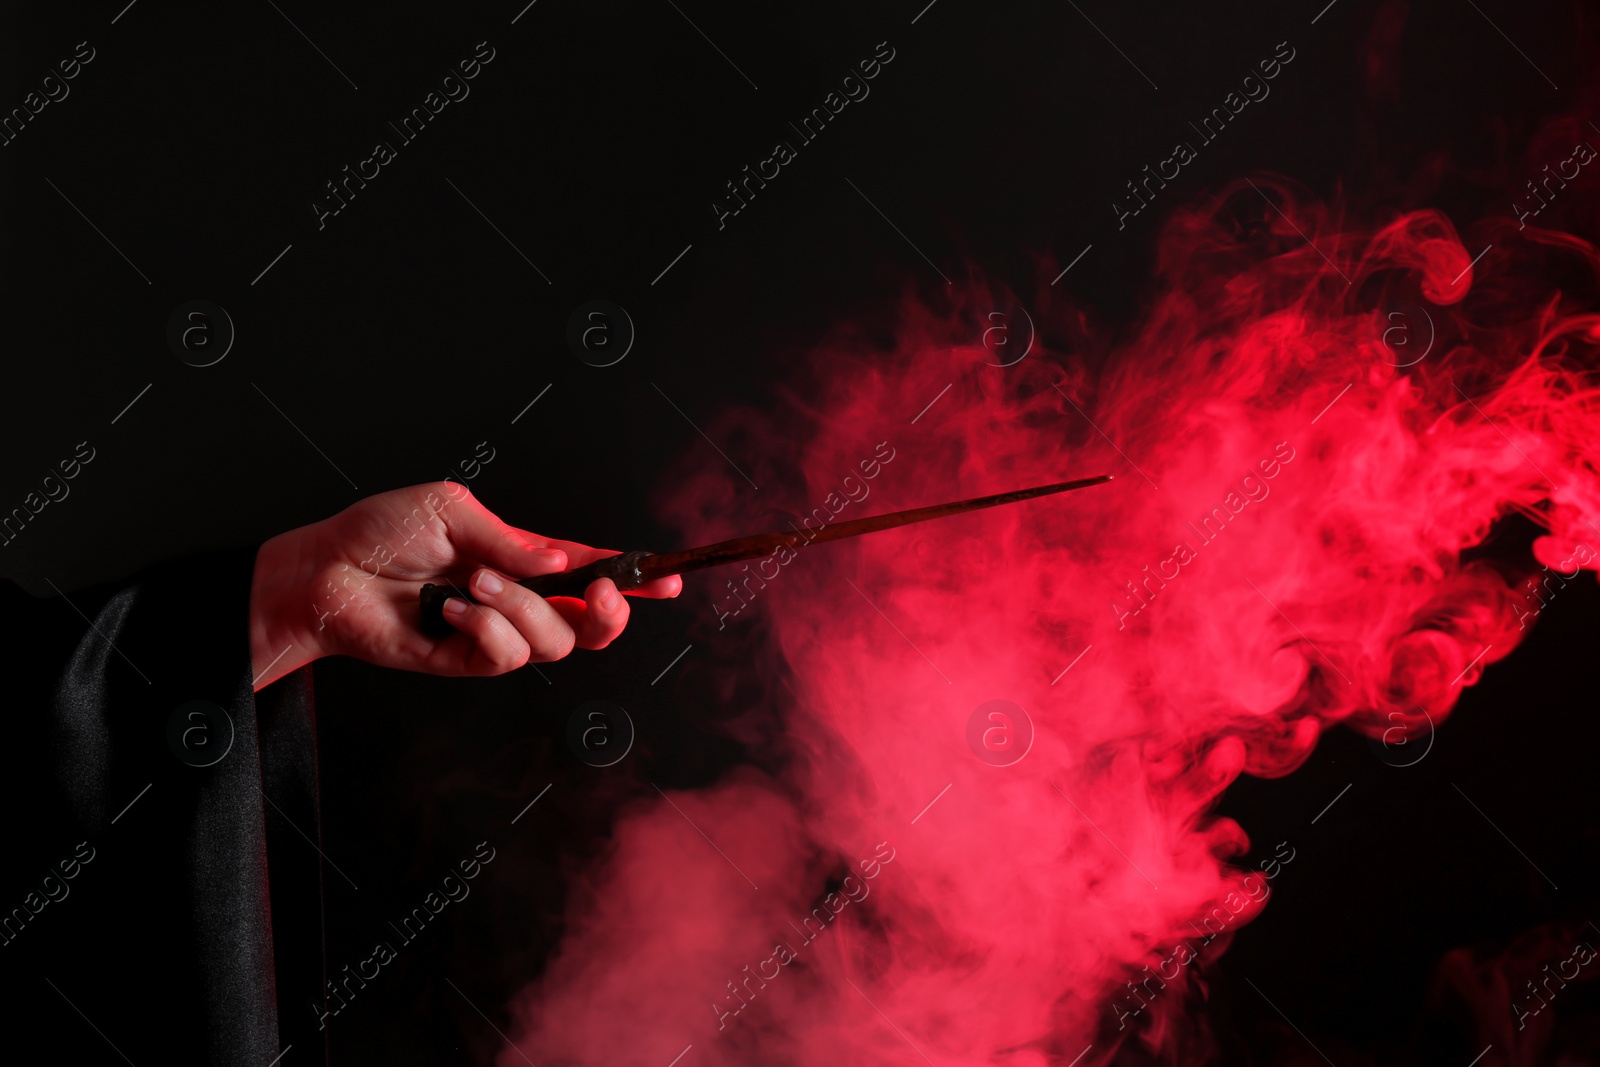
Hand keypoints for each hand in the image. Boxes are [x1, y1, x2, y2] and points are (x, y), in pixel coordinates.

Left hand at [248, 483, 680, 689]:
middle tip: (602, 592)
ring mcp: (494, 634)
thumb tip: (563, 563)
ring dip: (521, 608)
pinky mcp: (466, 661)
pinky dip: (484, 627)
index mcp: (525, 560)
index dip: (636, 579)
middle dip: (612, 612)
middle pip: (593, 626)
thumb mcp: (453, 510)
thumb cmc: (382, 532)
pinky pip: (505, 656)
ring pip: (554, 641)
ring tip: (473, 583)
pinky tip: (449, 608)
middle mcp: (518, 600)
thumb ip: (514, 541)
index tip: (670, 579)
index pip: (594, 571)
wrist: (327, 570)